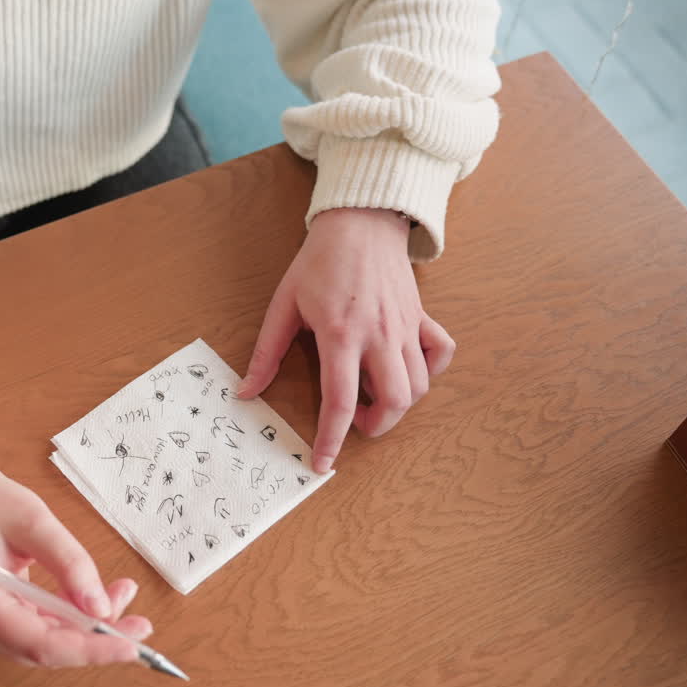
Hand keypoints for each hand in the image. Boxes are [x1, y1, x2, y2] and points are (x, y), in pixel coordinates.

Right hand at [0, 433, 151, 666]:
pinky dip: (73, 616)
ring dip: (90, 626)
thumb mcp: (35, 522)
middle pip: (47, 649)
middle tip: (141, 623)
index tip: (130, 646)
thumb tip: (103, 608)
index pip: (41, 644)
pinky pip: (42, 629)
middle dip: (97, 638)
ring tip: (123, 593)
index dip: (89, 649)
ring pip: (49, 643)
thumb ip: (70, 564)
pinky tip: (100, 597)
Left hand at [236, 208, 455, 473]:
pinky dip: (428, 371)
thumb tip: (246, 391)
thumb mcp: (283, 304)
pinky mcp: (421, 317)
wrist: (360, 222)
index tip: (322, 463)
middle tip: (353, 421)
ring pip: (419, 385)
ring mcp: (406, 327)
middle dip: (375, 426)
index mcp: (341, 334)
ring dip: (398, 404)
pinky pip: (440, 353)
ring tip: (371, 395)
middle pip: (395, 402)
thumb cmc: (318, 262)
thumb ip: (266, 352)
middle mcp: (379, 335)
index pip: (340, 400)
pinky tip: (404, 369)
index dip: (331, 439)